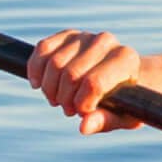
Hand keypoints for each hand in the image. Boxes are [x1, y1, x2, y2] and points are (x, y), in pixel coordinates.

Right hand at [26, 29, 153, 127]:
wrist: (123, 77)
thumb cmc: (126, 101)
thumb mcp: (123, 116)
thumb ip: (105, 120)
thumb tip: (83, 126)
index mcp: (125, 60)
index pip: (94, 82)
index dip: (81, 103)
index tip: (83, 113)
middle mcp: (106, 42)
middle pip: (71, 74)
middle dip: (64, 99)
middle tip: (68, 110)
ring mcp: (86, 36)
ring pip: (54, 63)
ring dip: (49, 89)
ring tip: (57, 100)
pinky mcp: (68, 35)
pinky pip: (43, 48)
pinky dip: (35, 69)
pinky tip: (37, 84)